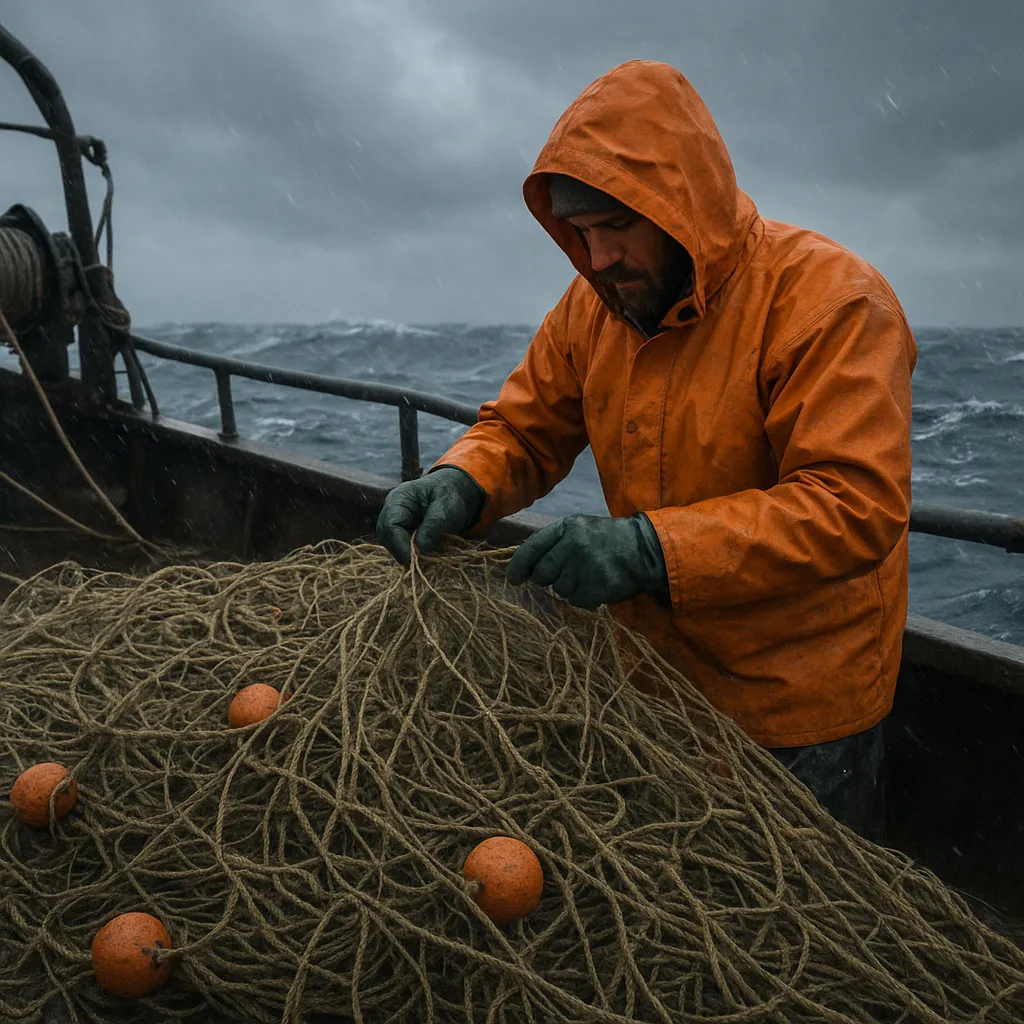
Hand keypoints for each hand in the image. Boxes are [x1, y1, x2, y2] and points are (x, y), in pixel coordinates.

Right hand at [376, 466, 485, 564]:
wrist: (455, 493)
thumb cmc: (450, 496)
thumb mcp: (447, 508)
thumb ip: (433, 526)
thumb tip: (420, 548)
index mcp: (399, 498)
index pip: (390, 524)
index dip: (399, 544)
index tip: (413, 559)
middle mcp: (391, 510)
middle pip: (386, 536)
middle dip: (400, 551)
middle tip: (418, 563)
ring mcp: (394, 521)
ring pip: (390, 543)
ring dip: (404, 553)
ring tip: (423, 558)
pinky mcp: (401, 532)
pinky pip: (398, 546)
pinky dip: (409, 553)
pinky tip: (422, 555)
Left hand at [506, 513, 669, 609]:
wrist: (645, 549)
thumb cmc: (607, 539)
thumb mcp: (580, 529)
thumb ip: (554, 543)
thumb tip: (525, 567)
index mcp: (566, 527)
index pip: (531, 548)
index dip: (518, 566)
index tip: (513, 579)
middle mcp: (573, 545)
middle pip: (541, 574)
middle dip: (547, 579)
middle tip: (565, 573)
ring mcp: (585, 567)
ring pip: (559, 589)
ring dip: (569, 587)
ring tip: (588, 575)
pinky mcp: (597, 586)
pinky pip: (576, 601)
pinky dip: (584, 597)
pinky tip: (596, 585)